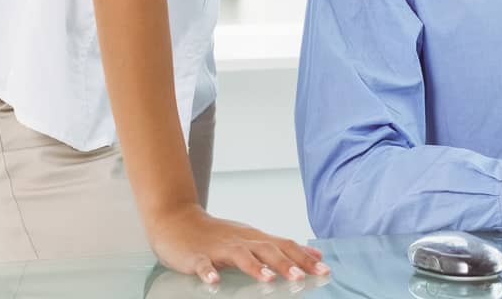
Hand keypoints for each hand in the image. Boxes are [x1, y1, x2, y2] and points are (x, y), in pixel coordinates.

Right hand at [146, 203, 329, 285]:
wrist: (176, 220)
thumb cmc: (217, 234)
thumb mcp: (251, 238)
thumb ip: (280, 248)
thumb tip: (314, 255)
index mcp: (254, 238)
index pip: (285, 246)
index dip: (305, 258)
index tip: (325, 270)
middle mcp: (241, 240)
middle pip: (267, 250)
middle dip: (286, 264)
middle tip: (302, 278)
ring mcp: (218, 248)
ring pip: (240, 255)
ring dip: (255, 267)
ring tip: (268, 280)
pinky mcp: (197, 256)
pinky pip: (203, 264)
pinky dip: (209, 272)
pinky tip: (215, 281)